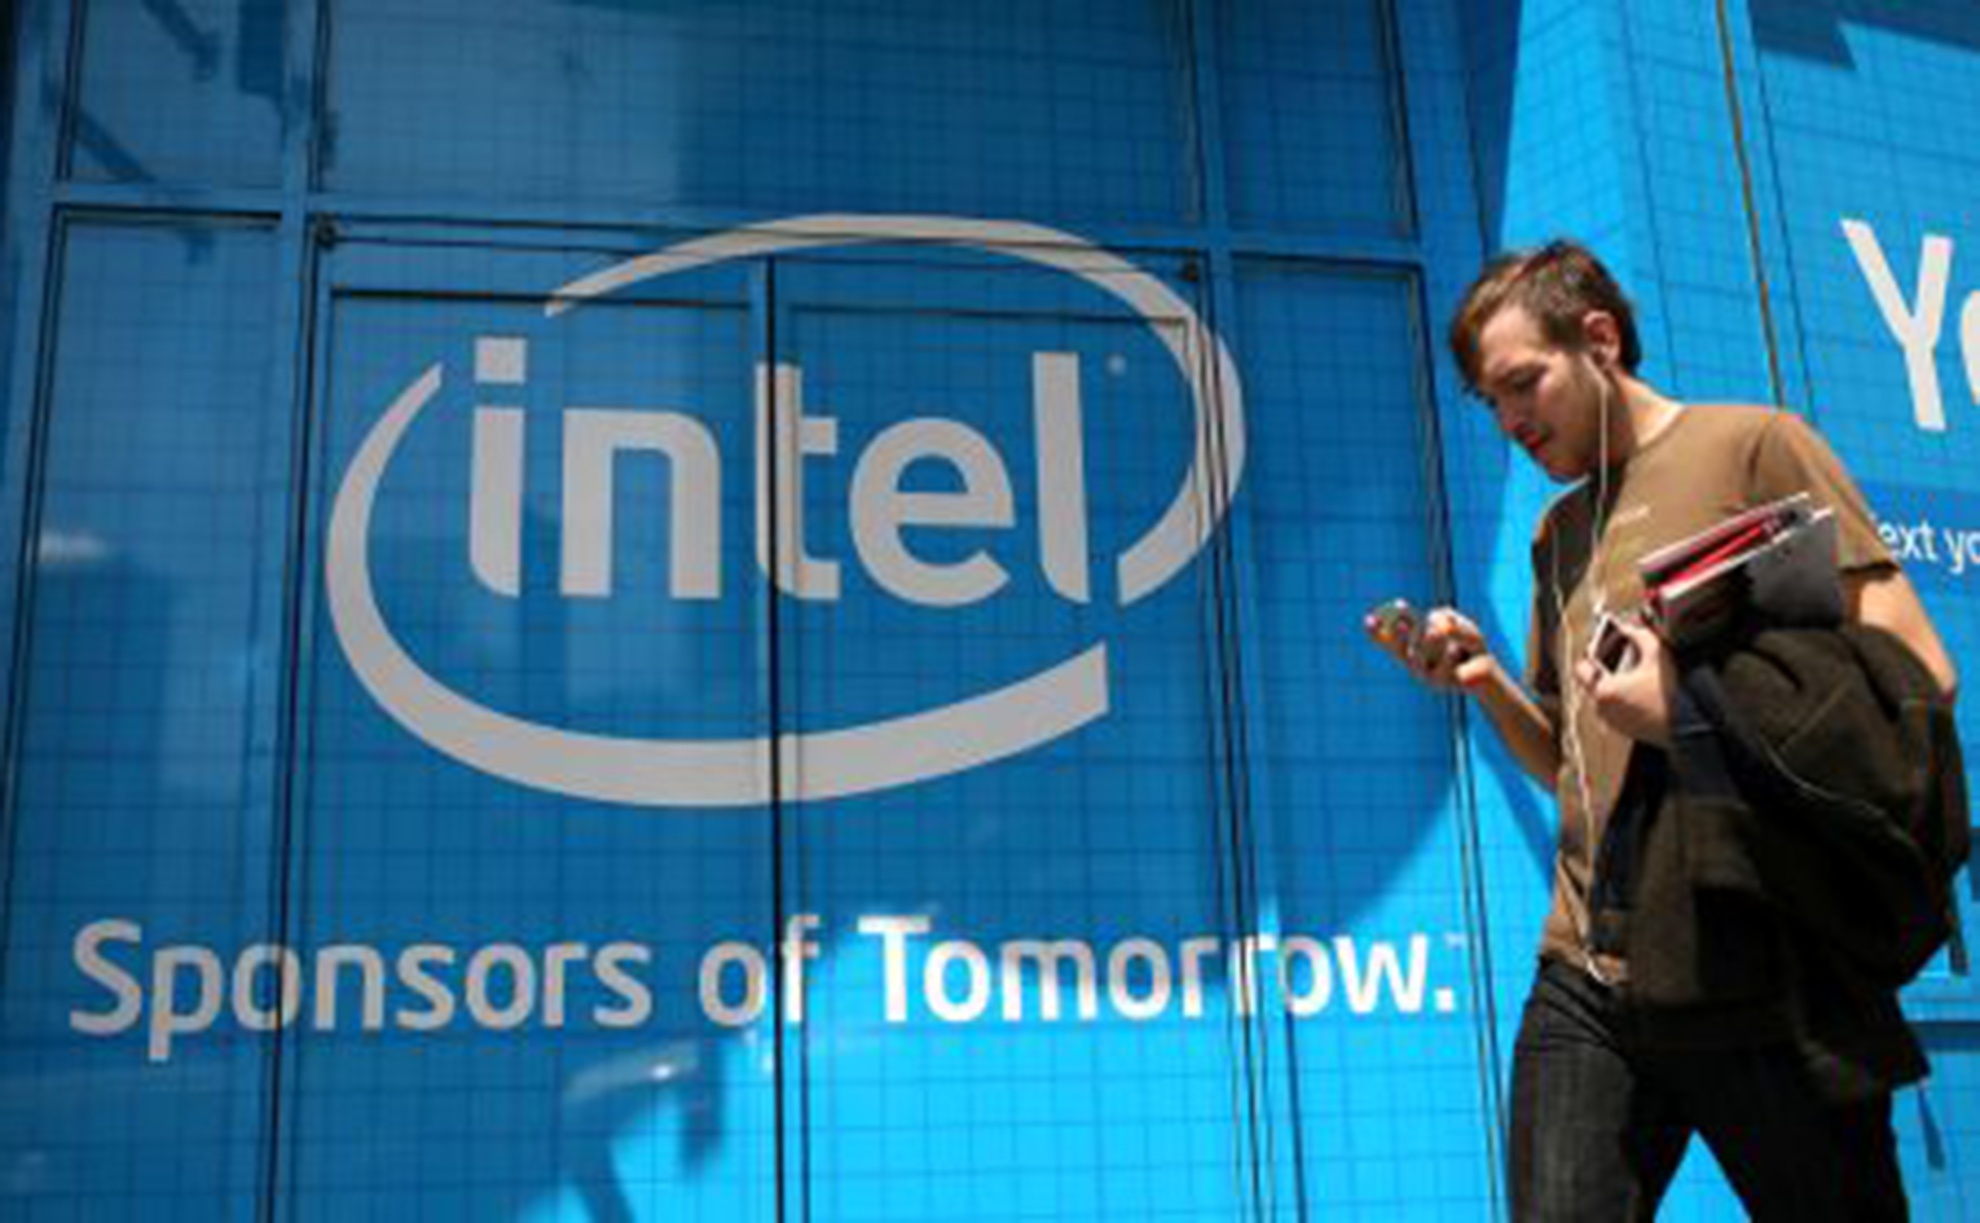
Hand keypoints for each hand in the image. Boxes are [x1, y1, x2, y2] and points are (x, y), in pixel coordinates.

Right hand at [1364, 605, 1498, 692]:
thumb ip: (1446, 619)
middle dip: (1398, 634)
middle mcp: (1414, 662)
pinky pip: (1441, 666)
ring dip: (1427, 640)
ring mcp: (1425, 675)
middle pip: (1399, 649)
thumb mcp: (1458, 623)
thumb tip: (1434, 627)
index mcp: (1412, 646)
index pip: (1389, 639)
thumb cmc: (1467, 645)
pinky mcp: (1441, 684)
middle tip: (1399, 622)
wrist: (1486, 671)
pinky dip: (1448, 653)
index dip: (1377, 631)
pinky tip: (1453, 649)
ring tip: (1435, 632)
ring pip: (1418, 656)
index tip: (1368, 619)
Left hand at [1573, 618, 1674, 745]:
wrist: (1693, 725)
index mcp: (1602, 691)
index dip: (1592, 654)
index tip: (1605, 647)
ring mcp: (1616, 723)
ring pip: (1610, 697)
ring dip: (1621, 686)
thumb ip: (1638, 635)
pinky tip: (1649, 693)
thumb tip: (1629, 629)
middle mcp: (1603, 710)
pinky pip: (1622, 711)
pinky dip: (1630, 701)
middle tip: (1628, 659)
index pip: (1581, 668)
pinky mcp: (1630, 732)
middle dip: (1610, 670)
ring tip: (1641, 676)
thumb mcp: (1656, 653)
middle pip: (1596, 682)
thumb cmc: (1671, 692)